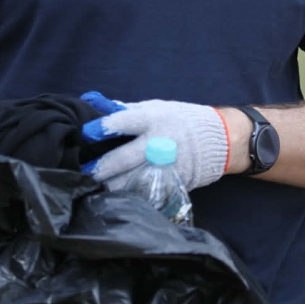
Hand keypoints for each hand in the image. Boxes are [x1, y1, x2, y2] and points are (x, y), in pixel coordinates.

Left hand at [79, 91, 228, 191]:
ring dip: (112, 186)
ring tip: (95, 187)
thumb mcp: (158, 108)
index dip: (104, 127)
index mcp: (154, 119)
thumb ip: (129, 111)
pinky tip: (119, 198)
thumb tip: (97, 105)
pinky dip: (132, 196)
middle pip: (125, 158)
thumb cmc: (182, 120)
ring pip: (133, 181)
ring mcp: (167, 167)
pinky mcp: (173, 184)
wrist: (220, 140)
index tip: (86, 133)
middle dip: (102, 167)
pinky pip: (148, 194)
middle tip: (84, 172)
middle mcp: (159, 143)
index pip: (124, 121)